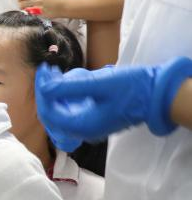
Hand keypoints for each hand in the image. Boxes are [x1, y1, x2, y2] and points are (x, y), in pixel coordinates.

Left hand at [17, 0, 62, 16]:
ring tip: (30, 10)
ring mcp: (38, 7)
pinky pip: (31, 15)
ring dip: (26, 11)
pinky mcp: (40, 15)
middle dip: (21, 6)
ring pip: (25, 10)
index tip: (20, 0)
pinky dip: (31, 14)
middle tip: (24, 7)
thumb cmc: (51, 0)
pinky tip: (35, 13)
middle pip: (21, 4)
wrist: (62, 6)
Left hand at [35, 58, 191, 150]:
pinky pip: (72, 107)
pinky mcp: (93, 117)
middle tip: (49, 70)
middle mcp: (82, 129)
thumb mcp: (100, 83)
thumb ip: (71, 86)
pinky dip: (70, 93)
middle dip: (48, 91)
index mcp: (82, 126)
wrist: (157, 94)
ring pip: (60, 110)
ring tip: (66, 72)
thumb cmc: (133, 88)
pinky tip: (78, 78)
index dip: (43, 92)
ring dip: (59, 92)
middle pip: (51, 113)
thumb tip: (46, 87)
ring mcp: (88, 124)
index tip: (44, 71)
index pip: (49, 113)